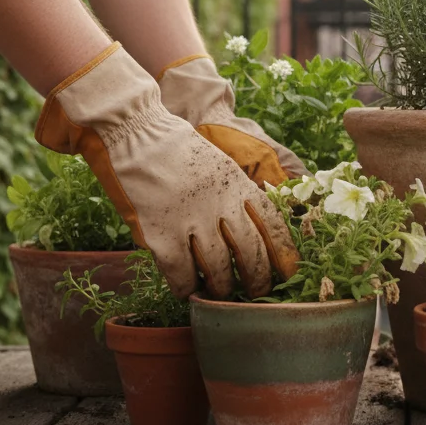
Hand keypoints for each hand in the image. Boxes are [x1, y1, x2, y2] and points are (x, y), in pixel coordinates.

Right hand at [35, 44, 299, 297]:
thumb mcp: (220, 164)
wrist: (135, 132)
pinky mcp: (161, 235)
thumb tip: (252, 228)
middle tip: (256, 291)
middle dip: (258, 279)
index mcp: (239, 185)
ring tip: (220, 292)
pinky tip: (186, 290)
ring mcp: (192, 221)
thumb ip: (237, 193)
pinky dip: (186, 288)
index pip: (273, 224)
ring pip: (219, 269)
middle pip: (251, 253)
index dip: (284, 252)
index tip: (290, 272)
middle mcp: (221, 204)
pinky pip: (181, 275)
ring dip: (222, 287)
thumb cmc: (175, 148)